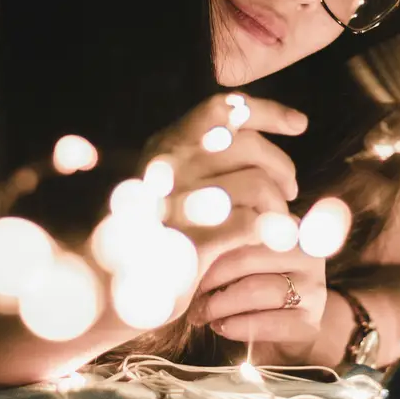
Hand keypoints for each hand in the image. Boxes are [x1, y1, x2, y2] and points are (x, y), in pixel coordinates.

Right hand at [142, 92, 307, 318]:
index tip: (300, 124)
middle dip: (282, 166)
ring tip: (277, 220)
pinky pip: (253, 224)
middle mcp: (169, 166)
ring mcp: (179, 203)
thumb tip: (258, 132)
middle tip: (290, 189)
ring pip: (258, 186)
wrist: (99, 290)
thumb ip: (200, 160)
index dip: (268, 111)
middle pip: (249, 146)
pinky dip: (270, 231)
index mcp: (163, 145)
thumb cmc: (143, 233)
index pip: (222, 108)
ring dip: (278, 205)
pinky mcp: (192, 243)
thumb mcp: (163, 183)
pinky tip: (268, 240)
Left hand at [188, 239, 330, 365]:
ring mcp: (313, 290)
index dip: (213, 247)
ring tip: (201, 313)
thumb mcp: (247, 259)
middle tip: (190, 293)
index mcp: (289, 228)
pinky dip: (236, 326)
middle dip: (211, 279)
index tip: (192, 262)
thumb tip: (192, 247)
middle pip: (247, 260)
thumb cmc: (258, 287)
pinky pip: (266, 323)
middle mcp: (307, 255)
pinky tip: (221, 327)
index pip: (244, 229)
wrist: (289, 330)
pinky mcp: (310, 324)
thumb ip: (230, 244)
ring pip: (254, 290)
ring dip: (219, 304)